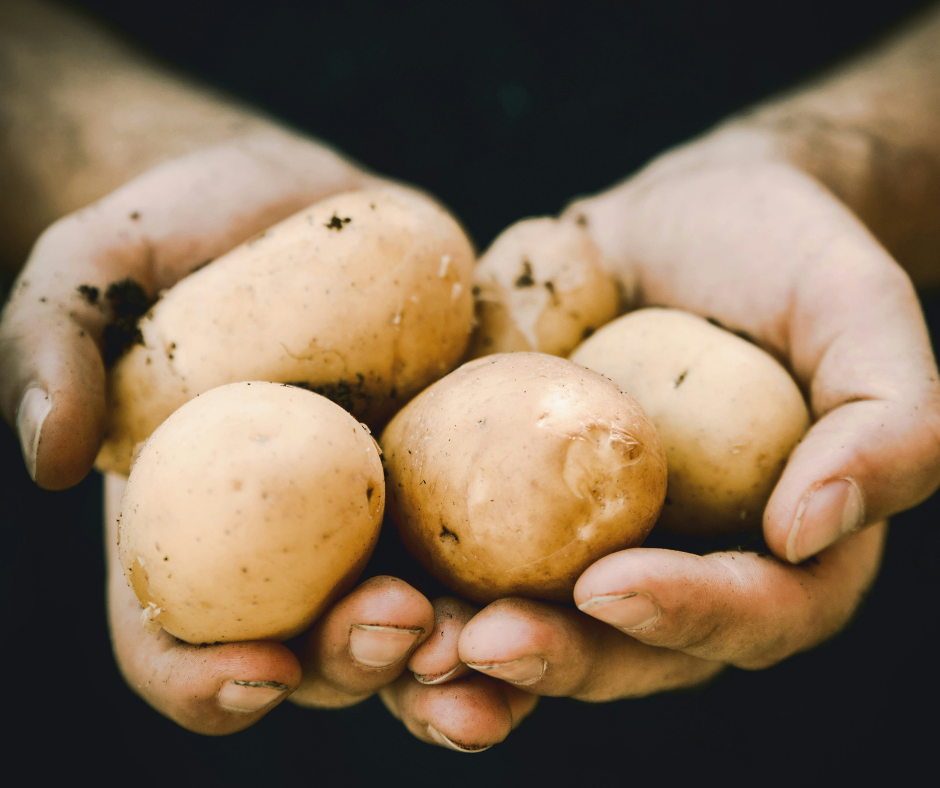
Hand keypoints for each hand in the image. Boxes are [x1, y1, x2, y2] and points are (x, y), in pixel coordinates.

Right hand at [2, 131, 534, 741]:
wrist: (277, 199)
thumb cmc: (169, 240)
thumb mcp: (87, 274)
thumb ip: (48, 350)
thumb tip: (53, 455)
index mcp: (187, 535)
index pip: (175, 648)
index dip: (205, 684)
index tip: (259, 669)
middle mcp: (287, 549)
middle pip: (316, 652)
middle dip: (360, 662)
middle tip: (402, 624)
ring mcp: (377, 515)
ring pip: (418, 619)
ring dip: (459, 651)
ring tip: (494, 632)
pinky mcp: (452, 466)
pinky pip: (494, 534)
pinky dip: (527, 566)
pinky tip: (568, 563)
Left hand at [420, 127, 937, 734]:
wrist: (679, 219)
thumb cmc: (782, 255)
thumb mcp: (859, 309)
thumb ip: (887, 417)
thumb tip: (814, 527)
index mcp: (775, 550)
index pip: (747, 615)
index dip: (686, 616)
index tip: (613, 585)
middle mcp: (676, 566)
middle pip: (624, 651)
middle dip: (555, 659)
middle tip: (484, 644)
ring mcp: (583, 542)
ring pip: (531, 630)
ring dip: (464, 659)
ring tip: (405, 646)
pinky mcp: (506, 504)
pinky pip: (458, 563)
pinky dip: (410, 587)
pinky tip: (357, 587)